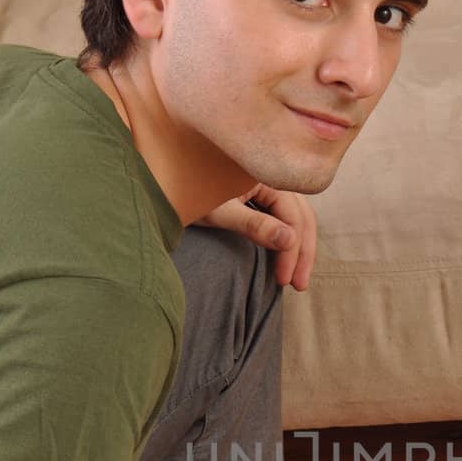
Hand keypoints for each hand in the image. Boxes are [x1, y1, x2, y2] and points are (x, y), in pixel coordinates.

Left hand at [196, 184, 316, 290]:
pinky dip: (286, 237)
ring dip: (298, 246)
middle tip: (299, 285)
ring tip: (294, 277)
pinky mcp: (257, 196)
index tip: (284, 279)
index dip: (293, 249)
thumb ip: (254, 225)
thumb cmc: (185, 192)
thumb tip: (290, 241)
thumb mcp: (219, 212)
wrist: (159, 183)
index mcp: (263, 174)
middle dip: (302, 251)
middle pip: (300, 215)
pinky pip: (281, 216)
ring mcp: (264, 186)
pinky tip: (284, 255)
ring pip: (295, 217)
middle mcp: (269, 177)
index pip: (293, 215)